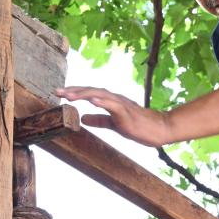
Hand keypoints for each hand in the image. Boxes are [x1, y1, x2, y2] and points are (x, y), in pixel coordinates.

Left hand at [56, 86, 172, 146]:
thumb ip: (99, 120)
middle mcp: (115, 99)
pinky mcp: (127, 113)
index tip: (59, 93)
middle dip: (74, 90)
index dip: (75, 92)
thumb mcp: (114, 124)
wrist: (160, 128)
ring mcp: (121, 105)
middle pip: (92, 91)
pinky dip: (103, 102)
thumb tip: (83, 118)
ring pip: (100, 95)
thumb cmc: (140, 125)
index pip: (90, 93)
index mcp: (111, 101)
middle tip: (57, 92)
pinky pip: (114, 105)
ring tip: (69, 95)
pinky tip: (93, 101)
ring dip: (84, 94)